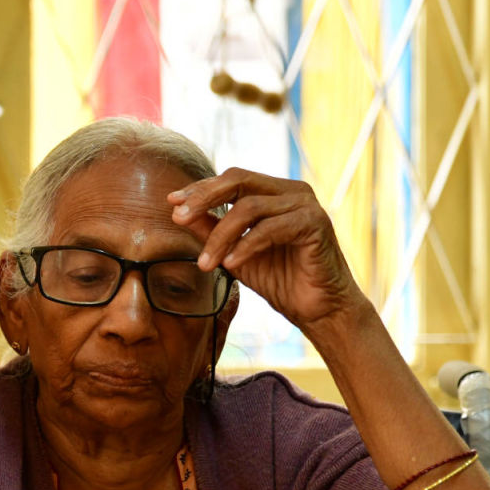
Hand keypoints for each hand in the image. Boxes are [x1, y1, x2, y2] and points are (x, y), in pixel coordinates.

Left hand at [168, 168, 363, 331]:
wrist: (318, 309)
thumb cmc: (279, 280)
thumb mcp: (233, 253)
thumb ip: (210, 230)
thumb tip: (177, 211)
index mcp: (274, 192)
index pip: (230, 179)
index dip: (199, 188)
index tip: (171, 202)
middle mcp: (291, 191)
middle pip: (238, 180)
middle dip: (203, 198)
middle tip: (178, 218)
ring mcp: (306, 204)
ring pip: (249, 207)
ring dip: (220, 236)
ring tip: (205, 264)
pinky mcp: (316, 222)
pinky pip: (270, 228)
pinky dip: (245, 246)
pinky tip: (229, 264)